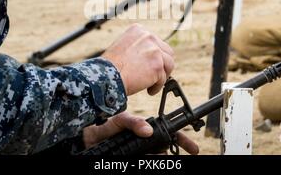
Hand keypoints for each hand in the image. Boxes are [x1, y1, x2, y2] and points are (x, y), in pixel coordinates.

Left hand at [83, 112, 198, 154]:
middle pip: (167, 147)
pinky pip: (145, 159)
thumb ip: (133, 123)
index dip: (180, 139)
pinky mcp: (133, 157)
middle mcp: (145, 142)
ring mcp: (140, 152)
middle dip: (178, 148)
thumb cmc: (104, 127)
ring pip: (157, 156)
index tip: (191, 146)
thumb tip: (148, 130)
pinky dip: (151, 160)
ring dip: (162, 156)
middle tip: (192, 152)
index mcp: (145, 129)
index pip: (167, 133)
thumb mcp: (119, 121)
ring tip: (162, 156)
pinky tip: (154, 158)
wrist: (88, 137)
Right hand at [102, 24, 174, 95]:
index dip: (154, 55)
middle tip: (155, 75)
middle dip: (162, 64)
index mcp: (138, 30)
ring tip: (151, 84)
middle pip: (167, 51)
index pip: (155, 42)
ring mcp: (154, 51)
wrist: (106, 76)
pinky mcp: (158, 65)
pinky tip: (148, 90)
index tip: (150, 64)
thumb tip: (150, 57)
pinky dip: (157, 86)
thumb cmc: (109, 66)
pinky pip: (163, 78)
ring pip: (169, 64)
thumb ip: (138, 48)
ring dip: (161, 75)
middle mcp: (148, 37)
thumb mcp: (123, 47)